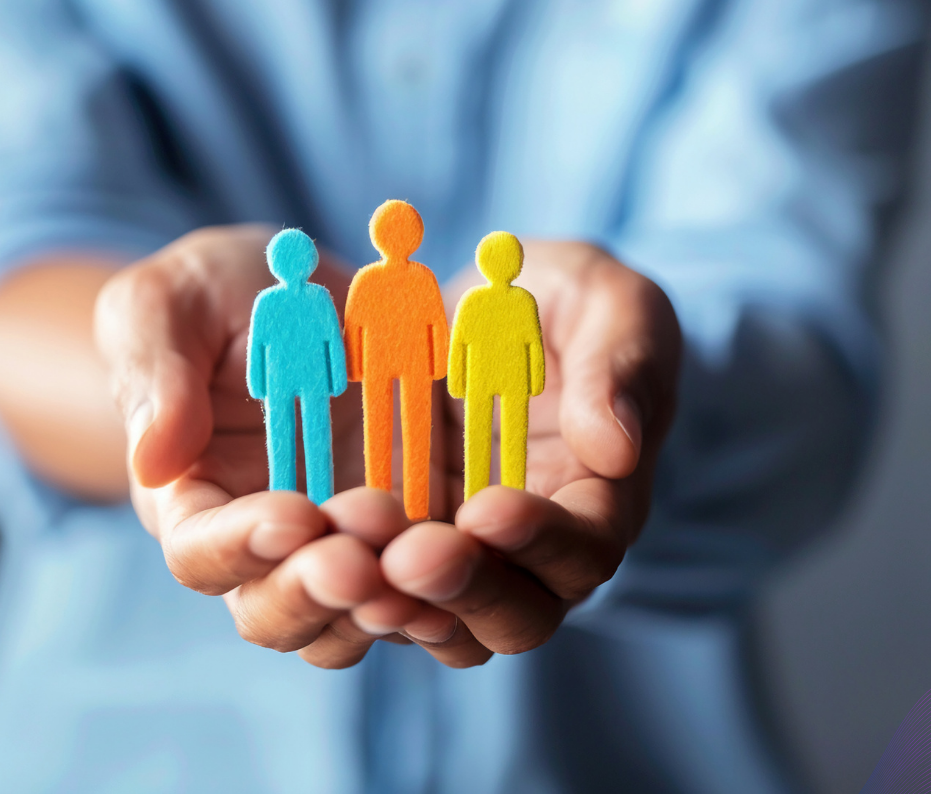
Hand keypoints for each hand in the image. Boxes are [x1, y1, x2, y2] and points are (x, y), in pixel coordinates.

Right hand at [94, 225, 451, 667]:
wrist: (306, 296)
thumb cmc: (218, 296)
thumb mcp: (170, 304)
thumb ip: (155, 372)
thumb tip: (152, 460)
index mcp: (192, 500)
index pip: (201, 553)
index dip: (242, 545)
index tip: (295, 513)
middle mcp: (263, 548)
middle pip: (275, 613)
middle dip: (318, 592)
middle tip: (364, 556)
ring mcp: (340, 549)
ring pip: (352, 623)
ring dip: (386, 606)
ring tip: (428, 560)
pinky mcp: (406, 538)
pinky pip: (424, 593)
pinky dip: (448, 591)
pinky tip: (480, 558)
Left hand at [379, 241, 680, 664]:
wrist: (481, 315)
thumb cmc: (561, 306)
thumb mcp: (606, 303)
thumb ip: (619, 365)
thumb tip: (615, 449)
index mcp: (602, 498)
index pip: (587, 548)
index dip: (543, 538)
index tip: (489, 508)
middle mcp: (536, 553)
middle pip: (517, 616)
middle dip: (466, 590)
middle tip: (410, 555)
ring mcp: (463, 559)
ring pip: (443, 627)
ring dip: (399, 604)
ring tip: (347, 562)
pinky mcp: (398, 550)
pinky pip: (377, 596)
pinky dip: (348, 590)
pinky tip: (311, 555)